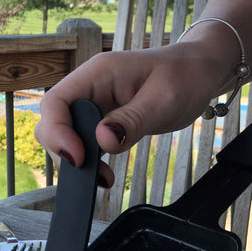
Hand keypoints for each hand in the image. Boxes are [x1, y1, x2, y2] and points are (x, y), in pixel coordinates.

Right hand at [35, 42, 226, 186]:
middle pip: (52, 123)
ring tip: (104, 177)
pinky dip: (89, 163)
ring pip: (64, 137)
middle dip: (64, 150)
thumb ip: (132, 120)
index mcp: (96, 74)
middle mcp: (87, 90)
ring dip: (77, 161)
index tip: (79, 158)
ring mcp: (92, 107)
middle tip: (93, 172)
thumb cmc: (185, 76)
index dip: (57, 132)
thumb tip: (103, 142)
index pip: (55, 102)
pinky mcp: (100, 122)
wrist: (199, 73)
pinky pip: (82, 144)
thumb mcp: (165, 98)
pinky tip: (105, 174)